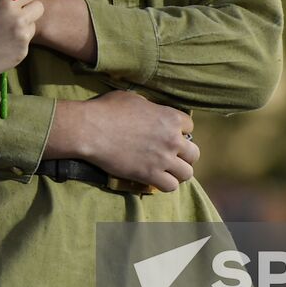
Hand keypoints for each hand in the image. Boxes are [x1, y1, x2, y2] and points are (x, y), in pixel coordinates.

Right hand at [0, 0, 44, 79]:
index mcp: (7, 1)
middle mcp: (19, 18)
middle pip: (39, 7)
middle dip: (30, 8)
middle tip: (16, 13)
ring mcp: (22, 37)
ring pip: (33, 26)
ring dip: (24, 26)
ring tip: (6, 30)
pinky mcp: (22, 53)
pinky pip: (26, 43)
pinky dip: (17, 42)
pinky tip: (2, 44)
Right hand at [57, 92, 198, 192]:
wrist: (91, 129)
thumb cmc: (108, 110)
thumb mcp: (134, 99)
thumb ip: (150, 108)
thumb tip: (151, 113)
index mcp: (170, 117)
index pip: (189, 127)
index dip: (180, 131)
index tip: (170, 134)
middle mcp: (172, 139)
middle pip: (194, 153)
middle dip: (184, 154)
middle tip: (171, 156)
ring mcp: (163, 159)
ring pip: (187, 173)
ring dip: (178, 172)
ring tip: (167, 171)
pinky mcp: (150, 175)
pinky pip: (171, 186)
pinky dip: (166, 184)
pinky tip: (157, 179)